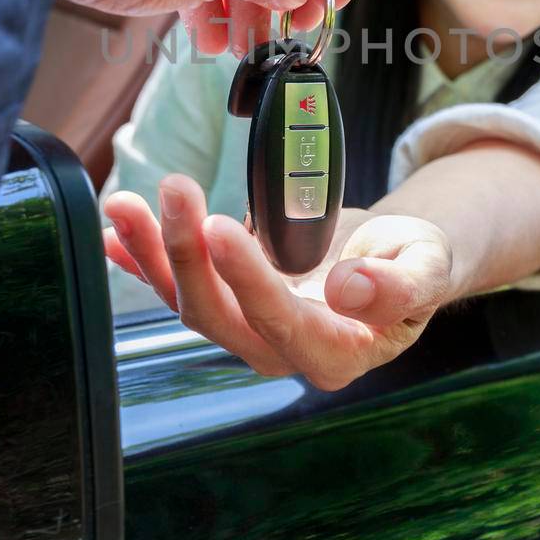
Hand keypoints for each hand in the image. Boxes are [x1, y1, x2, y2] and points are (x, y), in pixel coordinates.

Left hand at [102, 175, 453, 389]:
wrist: (394, 258)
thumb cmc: (413, 262)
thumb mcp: (427, 266)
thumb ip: (398, 285)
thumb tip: (349, 289)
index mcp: (335, 350)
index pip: (280, 321)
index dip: (246, 279)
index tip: (221, 228)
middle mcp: (279, 349)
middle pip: (218, 315)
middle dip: (186, 254)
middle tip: (176, 190)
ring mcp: (246, 327)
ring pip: (187, 300)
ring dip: (152, 252)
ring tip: (126, 203)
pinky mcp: (226, 300)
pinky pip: (174, 286)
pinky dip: (139, 262)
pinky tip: (112, 234)